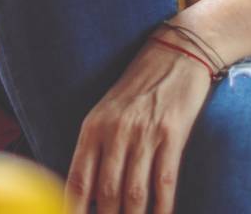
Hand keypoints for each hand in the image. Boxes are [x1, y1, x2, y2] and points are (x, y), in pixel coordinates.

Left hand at [65, 36, 212, 213]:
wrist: (175, 53)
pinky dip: (162, 208)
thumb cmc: (139, 87)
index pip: (78, 181)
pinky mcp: (172, 135)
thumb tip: (89, 194)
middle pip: (106, 194)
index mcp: (93, 128)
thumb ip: (96, 149)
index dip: (74, 210)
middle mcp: (115, 133)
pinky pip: (164, 182)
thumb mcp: (107, 113)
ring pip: (134, 194)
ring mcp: (144, 135)